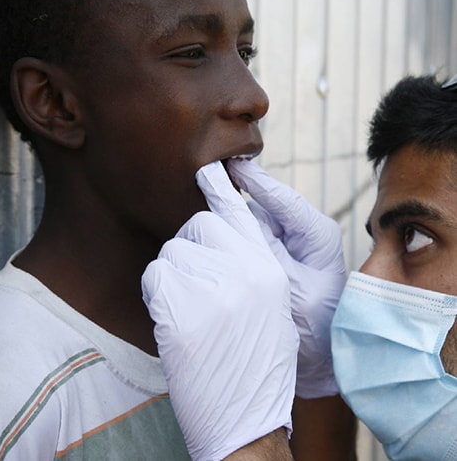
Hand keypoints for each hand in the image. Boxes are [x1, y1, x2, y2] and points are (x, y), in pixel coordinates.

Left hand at [142, 161, 298, 460]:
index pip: (240, 214)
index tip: (209, 168)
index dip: (222, 187)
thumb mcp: (268, 305)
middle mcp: (247, 269)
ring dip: (174, 277)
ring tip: (194, 313)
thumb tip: (215, 234)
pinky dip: (159, 295)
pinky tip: (177, 323)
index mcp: (269, 269)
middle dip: (192, 249)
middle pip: (198, 226)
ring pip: (172, 252)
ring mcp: (214, 288)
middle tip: (199, 286)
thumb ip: (248, 263)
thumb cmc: (256, 362)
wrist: (249, 417)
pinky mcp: (182, 309)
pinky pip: (156, 276)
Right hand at [227, 159, 345, 398]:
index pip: (282, 199)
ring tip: (204, 212)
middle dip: (237, 197)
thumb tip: (238, 215)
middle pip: (263, 208)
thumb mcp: (293, 288)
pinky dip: (232, 239)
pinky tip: (213, 239)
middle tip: (207, 178)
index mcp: (316, 235)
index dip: (255, 180)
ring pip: (253, 223)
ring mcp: (286, 246)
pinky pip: (249, 242)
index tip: (231, 164)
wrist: (319, 360)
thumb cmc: (315, 327)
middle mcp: (302, 234)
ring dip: (231, 220)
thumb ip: (266, 250)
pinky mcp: (273, 259)